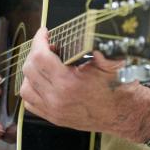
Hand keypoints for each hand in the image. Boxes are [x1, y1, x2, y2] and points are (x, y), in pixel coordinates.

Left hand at [19, 28, 149, 140]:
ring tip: (44, 64)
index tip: (44, 33)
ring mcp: (54, 110)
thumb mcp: (108, 61)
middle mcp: (57, 98)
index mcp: (68, 82)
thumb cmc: (117, 87)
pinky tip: (42, 81)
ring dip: (31, 72)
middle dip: (36, 52)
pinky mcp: (54, 118)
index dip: (39, 40)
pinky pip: (30, 103)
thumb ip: (94, 46)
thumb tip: (85, 31)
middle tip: (49, 46)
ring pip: (26, 88)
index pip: (40, 56)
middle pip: (30, 69)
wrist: (124, 112)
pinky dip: (32, 90)